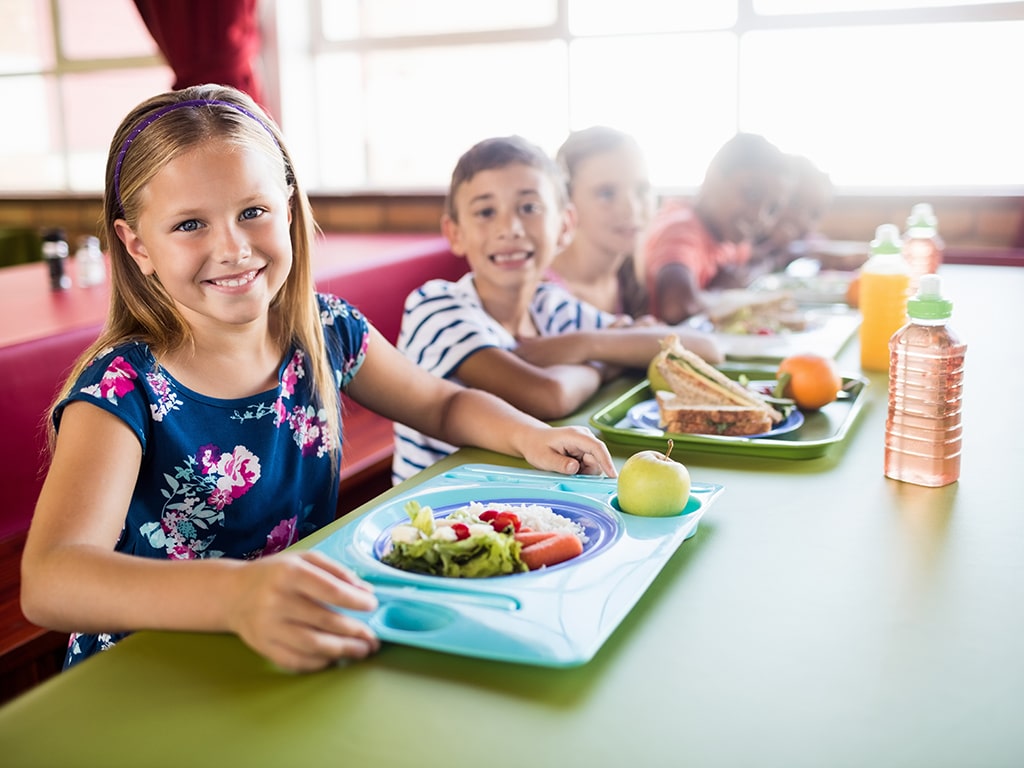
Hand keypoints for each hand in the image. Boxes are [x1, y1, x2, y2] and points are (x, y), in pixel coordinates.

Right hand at [227, 550, 379, 671]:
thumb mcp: (304, 559)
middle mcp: (277, 600)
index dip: (355, 601)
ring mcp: (268, 627)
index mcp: (289, 574)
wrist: (232, 594)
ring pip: (313, 645)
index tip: (372, 606)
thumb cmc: (275, 574)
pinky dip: (320, 662)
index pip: (330, 590)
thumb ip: (336, 571)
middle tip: (373, 638)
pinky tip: (335, 658)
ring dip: (343, 651)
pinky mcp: (263, 647)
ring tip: (362, 651)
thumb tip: (365, 590)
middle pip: (325, 621)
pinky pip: (296, 661)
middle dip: (355, 631)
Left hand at [518, 425, 616, 477]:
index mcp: (575, 435)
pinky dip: (581, 470)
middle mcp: (584, 437)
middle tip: (569, 473)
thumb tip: (575, 468)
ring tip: (565, 469)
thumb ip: (560, 464)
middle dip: (587, 471)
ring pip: (594, 463)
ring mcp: (585, 443)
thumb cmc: (537, 447)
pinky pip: (589, 464)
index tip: (612, 476)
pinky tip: (569, 468)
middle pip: (597, 458)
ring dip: (583, 472)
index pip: (597, 447)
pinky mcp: (585, 450)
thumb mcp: (544, 458)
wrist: (532, 439)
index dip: (606, 461)